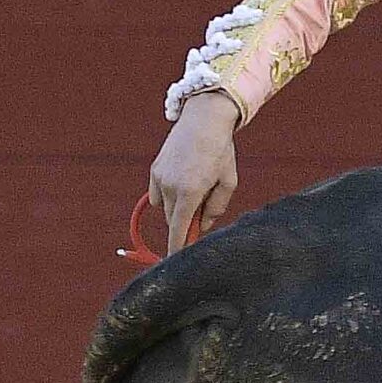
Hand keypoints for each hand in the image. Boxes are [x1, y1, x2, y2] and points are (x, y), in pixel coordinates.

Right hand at [147, 91, 239, 252]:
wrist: (202, 120)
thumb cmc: (221, 152)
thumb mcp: (228, 182)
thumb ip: (216, 208)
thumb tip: (203, 226)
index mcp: (191, 192)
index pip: (179, 230)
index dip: (177, 248)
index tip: (175, 262)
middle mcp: (171, 186)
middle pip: (174, 221)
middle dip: (186, 224)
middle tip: (203, 212)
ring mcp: (159, 178)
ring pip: (166, 208)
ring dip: (178, 209)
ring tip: (198, 187)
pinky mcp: (154, 170)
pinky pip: (158, 195)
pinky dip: (169, 197)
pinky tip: (184, 181)